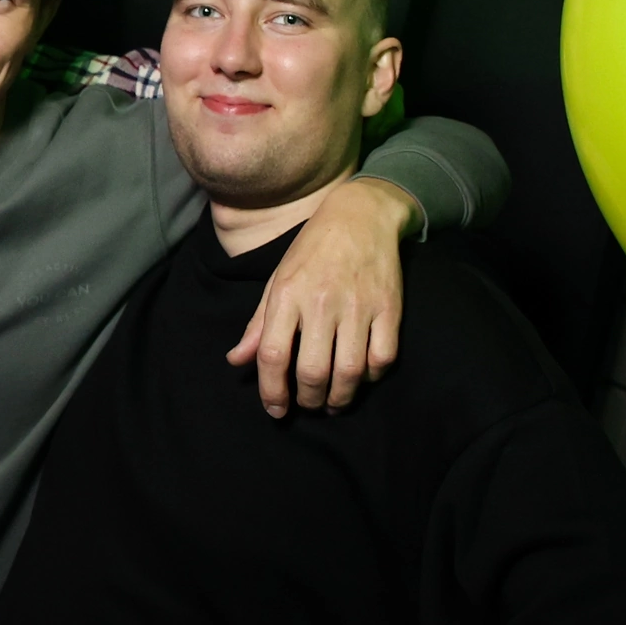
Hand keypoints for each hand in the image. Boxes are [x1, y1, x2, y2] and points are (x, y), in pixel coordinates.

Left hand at [230, 175, 416, 415]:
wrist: (361, 215)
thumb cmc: (311, 251)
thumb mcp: (277, 281)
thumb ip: (258, 325)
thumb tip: (236, 361)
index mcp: (286, 295)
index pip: (272, 355)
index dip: (271, 391)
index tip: (276, 409)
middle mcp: (320, 302)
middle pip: (312, 371)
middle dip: (308, 400)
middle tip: (308, 405)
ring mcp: (358, 305)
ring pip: (349, 372)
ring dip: (339, 398)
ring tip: (332, 403)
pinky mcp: (389, 307)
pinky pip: (382, 357)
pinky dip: (372, 377)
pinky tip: (362, 377)